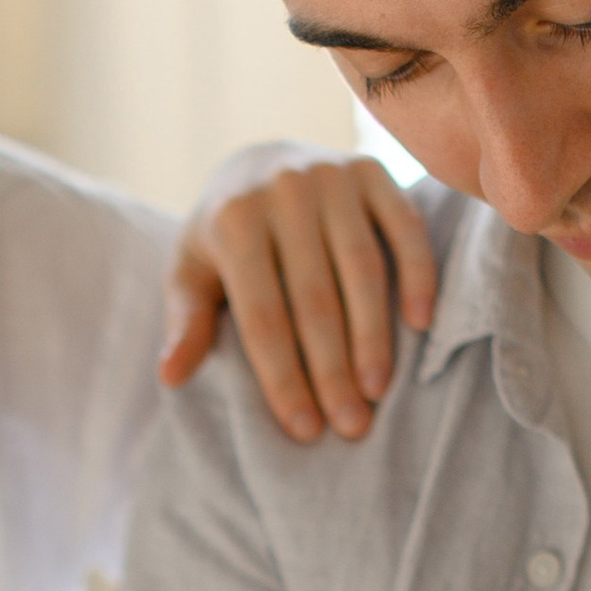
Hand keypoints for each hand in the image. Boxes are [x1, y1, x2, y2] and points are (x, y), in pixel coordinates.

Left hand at [161, 142, 438, 443]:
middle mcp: (283, 191)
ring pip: (362, 268)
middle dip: (332, 369)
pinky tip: (420, 324)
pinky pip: (405, 227)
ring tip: (378, 392)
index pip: (262, 315)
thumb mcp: (190, 271)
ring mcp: (332, 176)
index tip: (304, 430)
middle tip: (351, 425)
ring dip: (374, 335)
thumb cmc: (223, 235)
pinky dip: (418, 274)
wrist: (259, 160)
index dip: (283, 376)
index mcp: (233, 220)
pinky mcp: (373, 170)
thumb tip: (170, 377)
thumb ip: (186, 322)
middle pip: (314, 298)